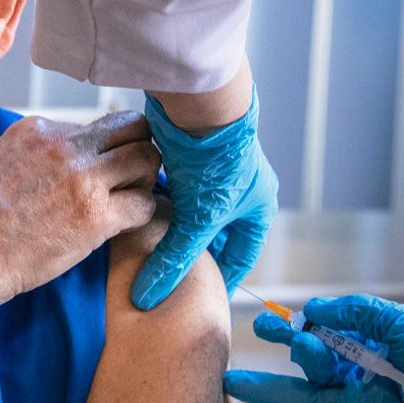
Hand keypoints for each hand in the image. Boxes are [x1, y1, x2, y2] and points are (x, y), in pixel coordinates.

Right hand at [0, 111, 159, 309]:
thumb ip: (34, 156)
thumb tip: (56, 163)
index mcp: (39, 131)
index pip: (95, 125)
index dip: (103, 148)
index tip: (100, 169)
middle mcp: (65, 146)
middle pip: (132, 129)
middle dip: (138, 150)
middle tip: (130, 177)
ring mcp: (83, 179)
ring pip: (147, 159)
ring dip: (144, 179)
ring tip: (129, 199)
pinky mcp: (96, 216)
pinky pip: (144, 204)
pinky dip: (142, 213)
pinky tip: (125, 224)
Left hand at [132, 88, 276, 310]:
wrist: (201, 105)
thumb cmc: (214, 164)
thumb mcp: (197, 220)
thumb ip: (173, 259)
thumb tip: (146, 297)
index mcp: (259, 208)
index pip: (242, 255)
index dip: (223, 278)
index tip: (203, 298)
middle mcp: (243, 190)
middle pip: (218, 234)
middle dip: (196, 253)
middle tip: (173, 277)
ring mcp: (219, 172)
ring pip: (196, 211)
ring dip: (176, 226)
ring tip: (154, 250)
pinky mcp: (194, 157)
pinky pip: (180, 189)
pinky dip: (164, 203)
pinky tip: (144, 214)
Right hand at [224, 294, 403, 402]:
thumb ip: (362, 315)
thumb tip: (316, 309)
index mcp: (384, 343)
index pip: (331, 334)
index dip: (301, 327)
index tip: (273, 319)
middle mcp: (373, 375)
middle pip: (316, 366)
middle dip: (283, 352)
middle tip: (254, 336)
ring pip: (312, 399)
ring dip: (276, 391)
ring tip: (237, 383)